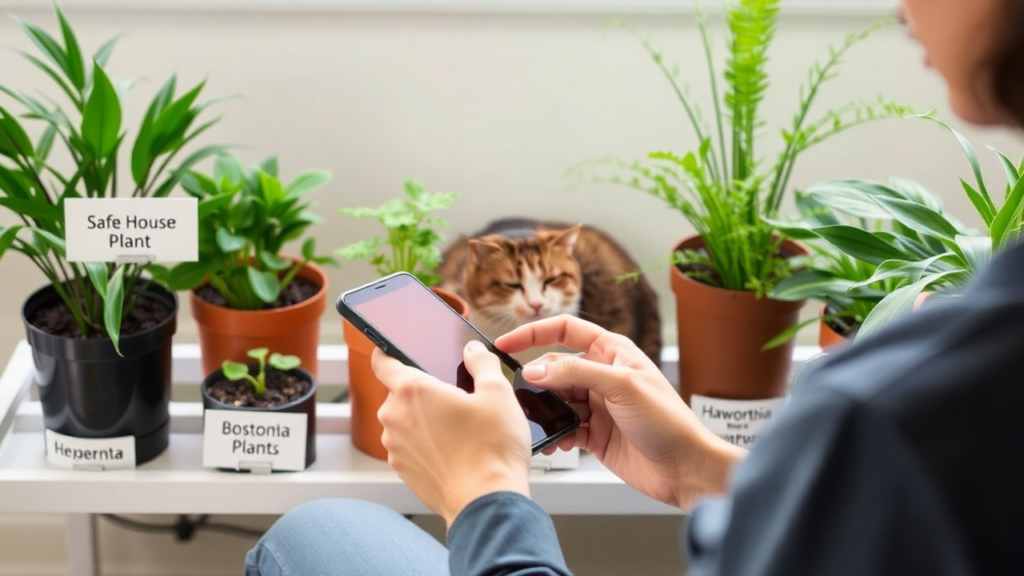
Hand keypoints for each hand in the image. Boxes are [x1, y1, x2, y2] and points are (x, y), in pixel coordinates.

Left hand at [371, 341, 532, 527]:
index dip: (387, 351)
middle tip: (456, 398)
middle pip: (399, 391)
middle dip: (423, 391)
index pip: (381, 360)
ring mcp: (395, 446)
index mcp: (411, 389)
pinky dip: (426, 442)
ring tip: (459, 428)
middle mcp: (394, 416)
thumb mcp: (498, 392)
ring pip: (405, 419)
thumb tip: (473, 351)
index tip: (396, 350)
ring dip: (424, 418)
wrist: (486, 502)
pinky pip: (409, 444)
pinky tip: (454, 449)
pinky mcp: (402, 469)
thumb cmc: (491, 449)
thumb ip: (482, 362)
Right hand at [496, 314, 745, 510]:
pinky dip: (555, 435)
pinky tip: (556, 443)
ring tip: (537, 423)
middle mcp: (602, 375)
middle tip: (518, 397)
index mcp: (612, 352)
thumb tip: (536, 369)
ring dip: (544, 412)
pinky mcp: (594, 434)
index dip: (533, 333)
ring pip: (556, 400)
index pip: (564, 330)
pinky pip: (563, 428)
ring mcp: (597, 405)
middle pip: (555, 368)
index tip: (506, 343)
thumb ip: (576, 372)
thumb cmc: (668, 421)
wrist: (684, 468)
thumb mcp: (621, 386)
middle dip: (536, 382)